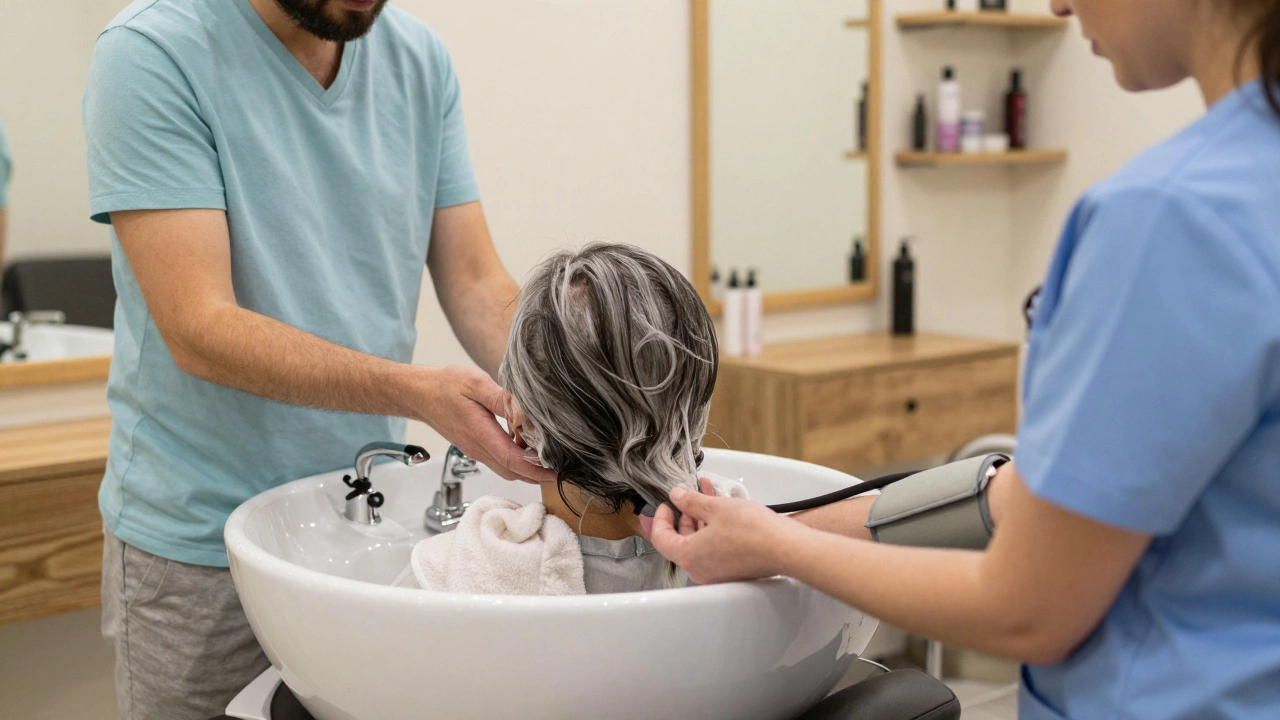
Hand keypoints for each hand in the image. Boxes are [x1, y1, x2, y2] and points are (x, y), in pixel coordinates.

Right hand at [418, 365, 556, 483]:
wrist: (421, 394)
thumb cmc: (445, 386)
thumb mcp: (476, 384)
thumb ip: (501, 399)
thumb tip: (523, 412)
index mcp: (481, 434)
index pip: (513, 460)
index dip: (536, 469)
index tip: (555, 472)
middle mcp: (478, 448)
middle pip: (512, 472)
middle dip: (536, 474)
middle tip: (559, 467)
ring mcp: (476, 450)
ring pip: (506, 469)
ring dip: (527, 469)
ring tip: (548, 459)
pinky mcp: (475, 447)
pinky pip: (499, 461)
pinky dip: (516, 462)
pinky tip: (527, 448)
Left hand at [647, 477, 798, 584]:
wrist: (786, 549)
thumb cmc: (754, 532)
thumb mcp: (716, 508)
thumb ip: (691, 501)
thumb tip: (678, 497)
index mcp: (689, 556)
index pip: (660, 538)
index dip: (660, 518)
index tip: (667, 504)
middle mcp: (700, 570)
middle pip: (680, 541)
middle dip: (684, 514)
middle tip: (688, 496)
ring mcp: (716, 573)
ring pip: (699, 543)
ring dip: (701, 518)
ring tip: (708, 494)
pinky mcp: (731, 571)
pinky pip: (714, 549)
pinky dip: (713, 530)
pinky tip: (722, 510)